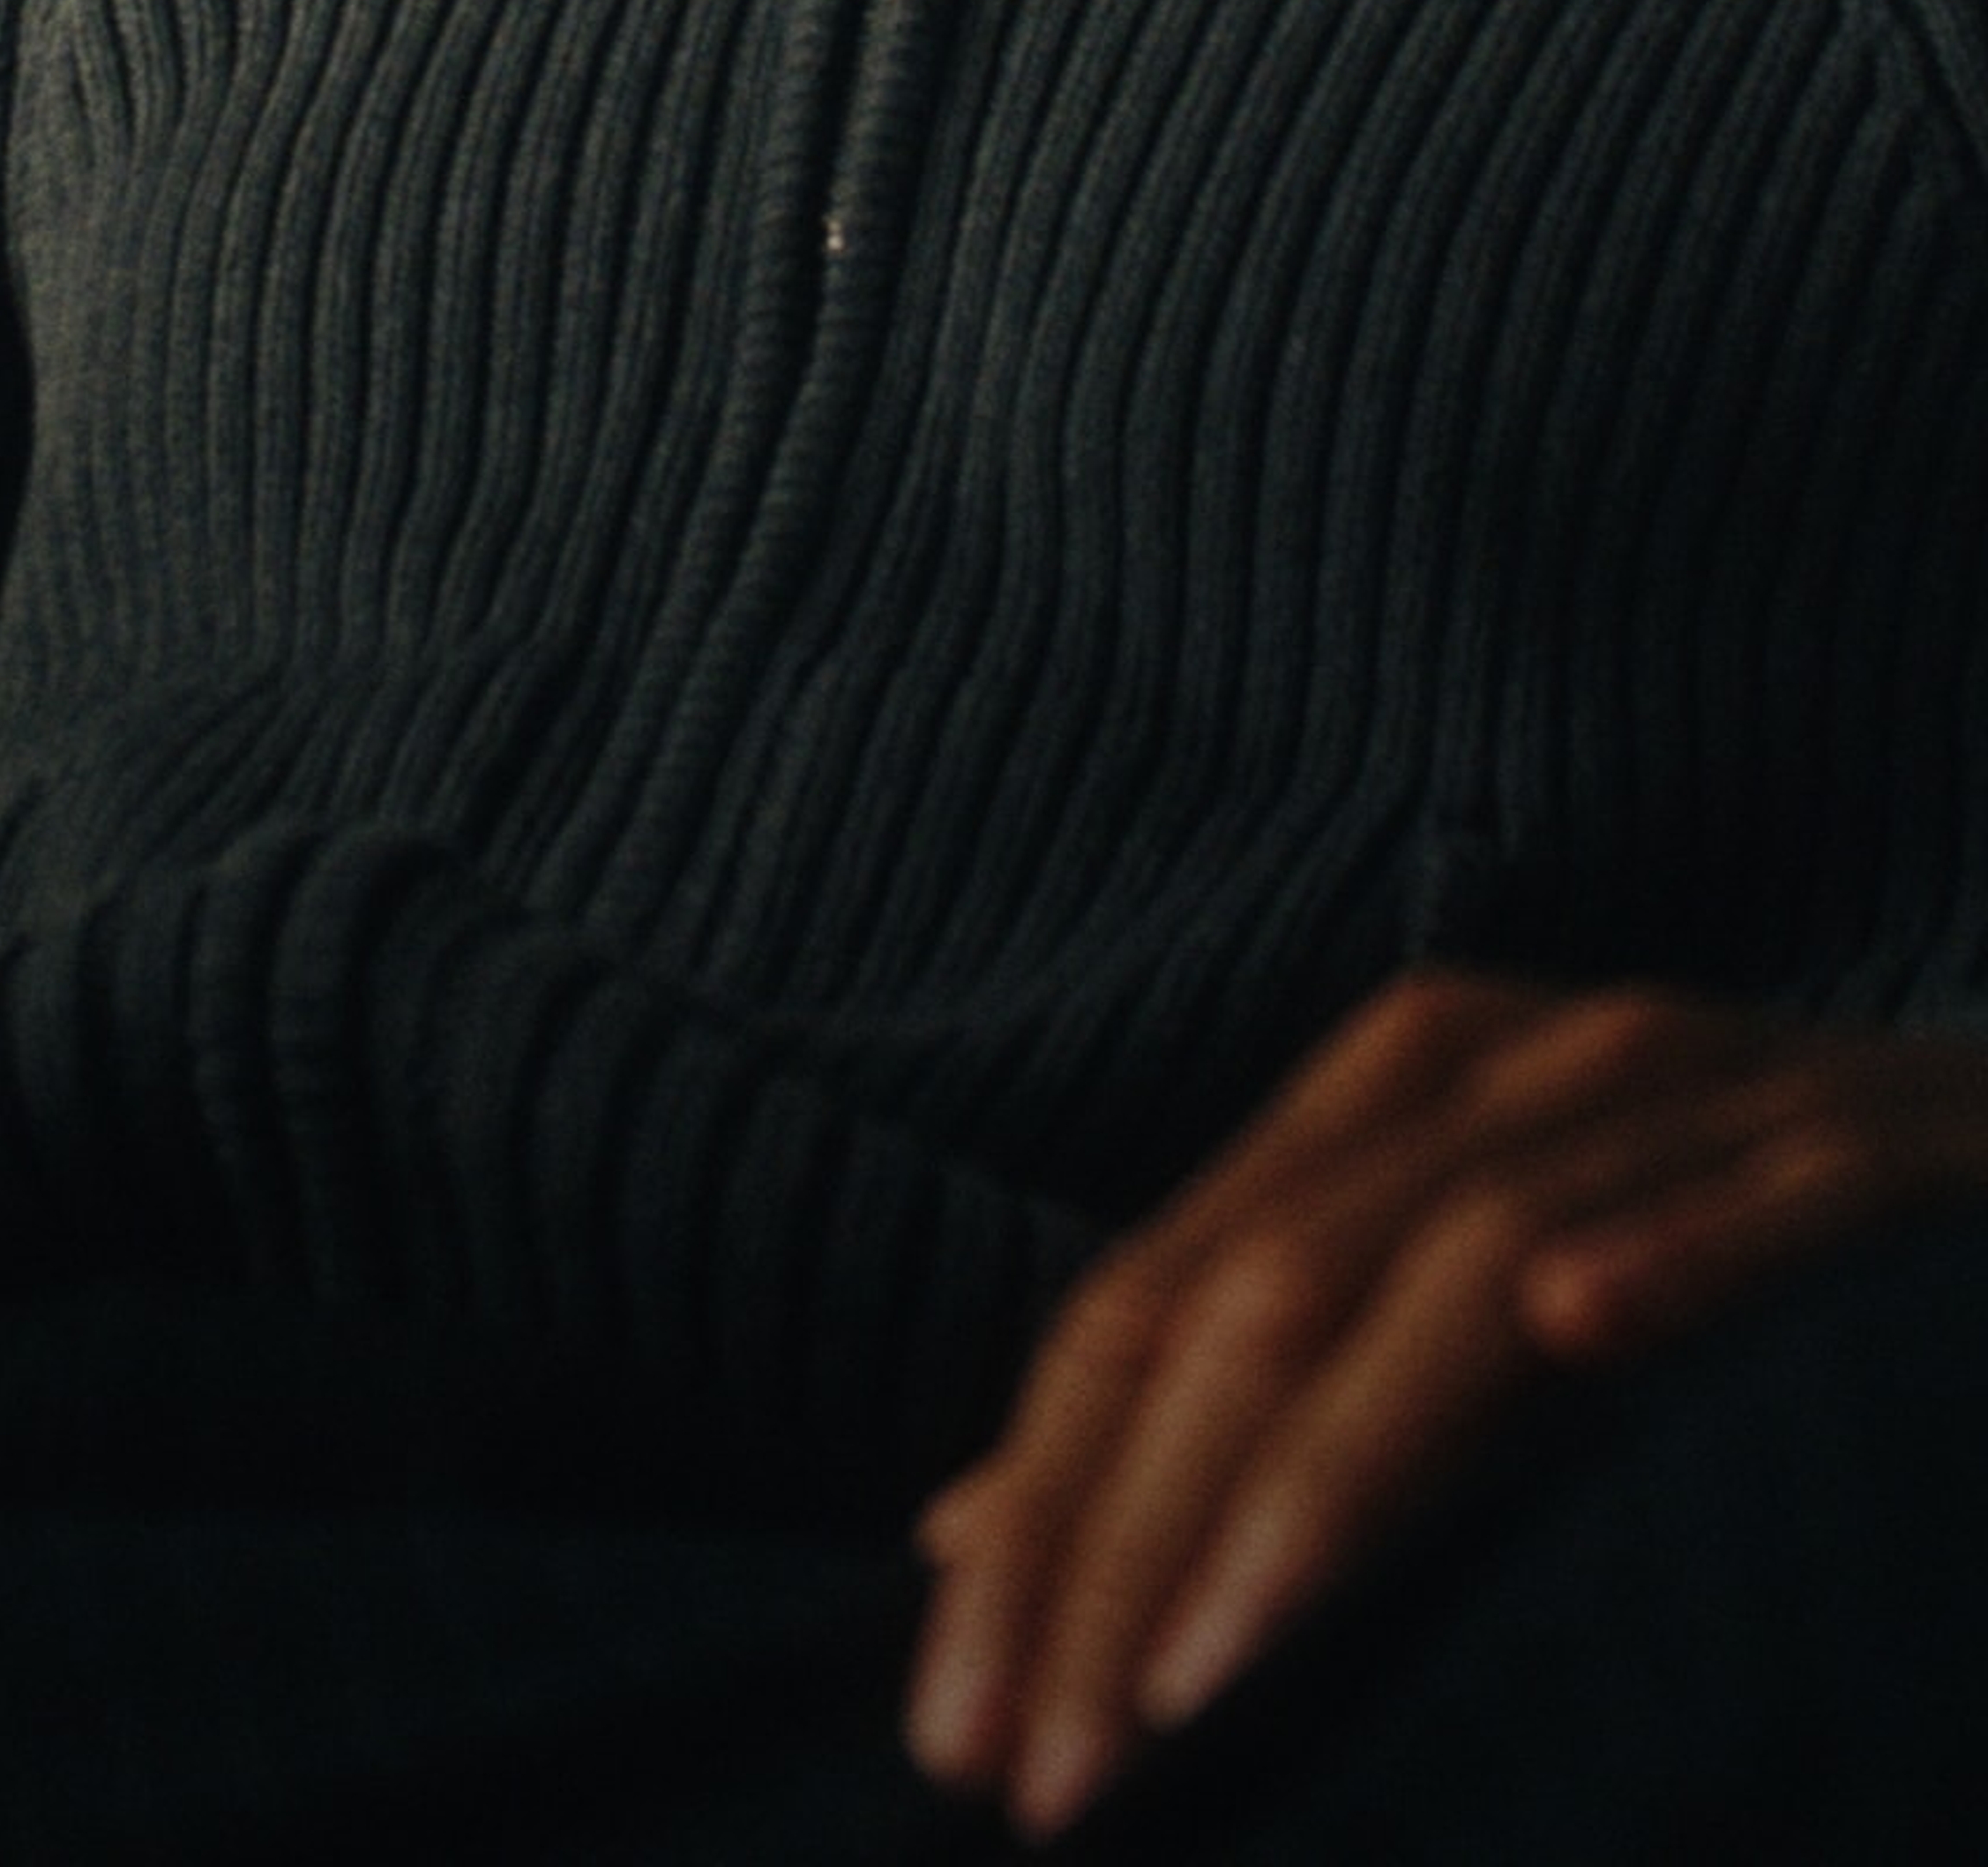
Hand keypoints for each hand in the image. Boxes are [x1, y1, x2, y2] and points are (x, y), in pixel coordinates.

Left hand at [903, 968, 1987, 1839]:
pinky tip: (1576, 1328)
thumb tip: (958, 1527)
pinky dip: (1670, 1250)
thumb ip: (1240, 1408)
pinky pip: (1765, 1190)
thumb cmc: (1716, 1261)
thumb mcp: (1451, 1326)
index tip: (951, 1731)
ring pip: (1466, 1265)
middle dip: (1132, 1543)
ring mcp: (1704, 1084)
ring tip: (1208, 1669)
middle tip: (1046, 1768)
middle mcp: (1516, 1062)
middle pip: (1261, 1293)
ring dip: (1330, 1475)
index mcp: (1393, 1093)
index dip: (1037, 1511)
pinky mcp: (1880, 1139)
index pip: (1150, 1302)